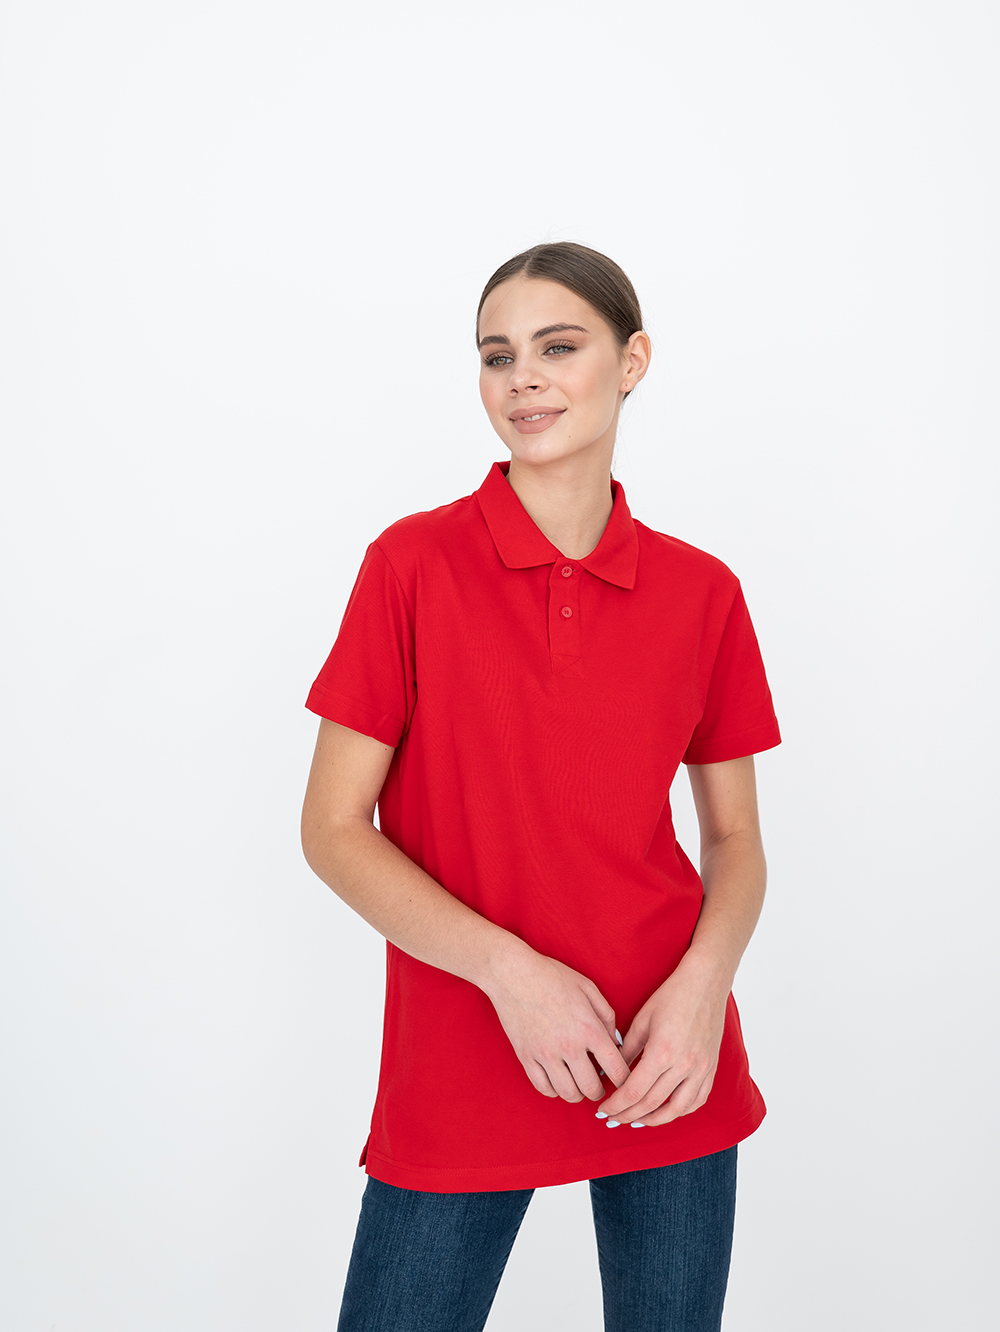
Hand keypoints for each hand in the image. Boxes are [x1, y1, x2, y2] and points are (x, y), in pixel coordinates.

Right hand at [483, 943, 630, 1103]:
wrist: (512, 973)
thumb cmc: (552, 976)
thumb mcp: (588, 988)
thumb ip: (606, 1016)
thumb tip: (614, 1042)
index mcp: (589, 1029)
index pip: (616, 1069)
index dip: (624, 1080)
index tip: (622, 1079)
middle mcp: (568, 1046)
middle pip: (592, 1089)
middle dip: (599, 1090)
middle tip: (598, 1082)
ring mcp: (545, 1054)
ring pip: (568, 1093)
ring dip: (577, 1092)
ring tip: (578, 1081)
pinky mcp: (526, 1057)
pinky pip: (544, 1088)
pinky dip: (554, 1090)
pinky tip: (558, 1079)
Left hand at [595, 967, 727, 1127]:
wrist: (705, 983)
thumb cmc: (671, 996)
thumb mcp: (642, 1020)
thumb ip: (626, 1050)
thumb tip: (610, 1072)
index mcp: (662, 1052)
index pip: (634, 1091)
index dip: (616, 1105)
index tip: (603, 1110)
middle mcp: (683, 1065)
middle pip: (651, 1103)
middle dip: (628, 1115)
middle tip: (612, 1120)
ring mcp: (701, 1069)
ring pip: (677, 1109)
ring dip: (654, 1120)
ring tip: (636, 1121)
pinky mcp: (711, 1068)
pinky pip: (697, 1100)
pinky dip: (680, 1111)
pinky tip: (666, 1111)